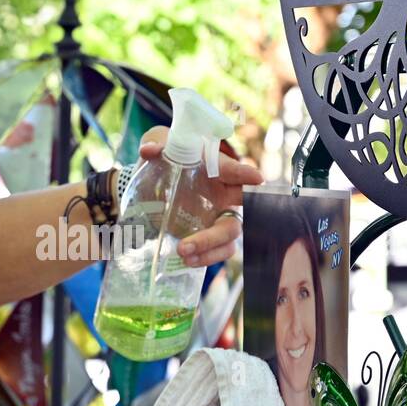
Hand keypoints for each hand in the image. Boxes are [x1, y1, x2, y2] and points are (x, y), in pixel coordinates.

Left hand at [138, 126, 263, 268]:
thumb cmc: (163, 158)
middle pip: (237, 211)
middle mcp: (223, 191)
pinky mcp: (209, 232)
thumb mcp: (156, 144)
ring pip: (229, 234)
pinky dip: (207, 257)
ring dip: (210, 247)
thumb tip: (150, 151)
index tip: (256, 178)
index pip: (232, 169)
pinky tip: (188, 261)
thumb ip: (154, 144)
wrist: (150, 183)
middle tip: (188, 243)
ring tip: (183, 253)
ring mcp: (218, 214)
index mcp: (214, 167)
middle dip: (217, 231)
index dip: (244, 174)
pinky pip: (219, 249)